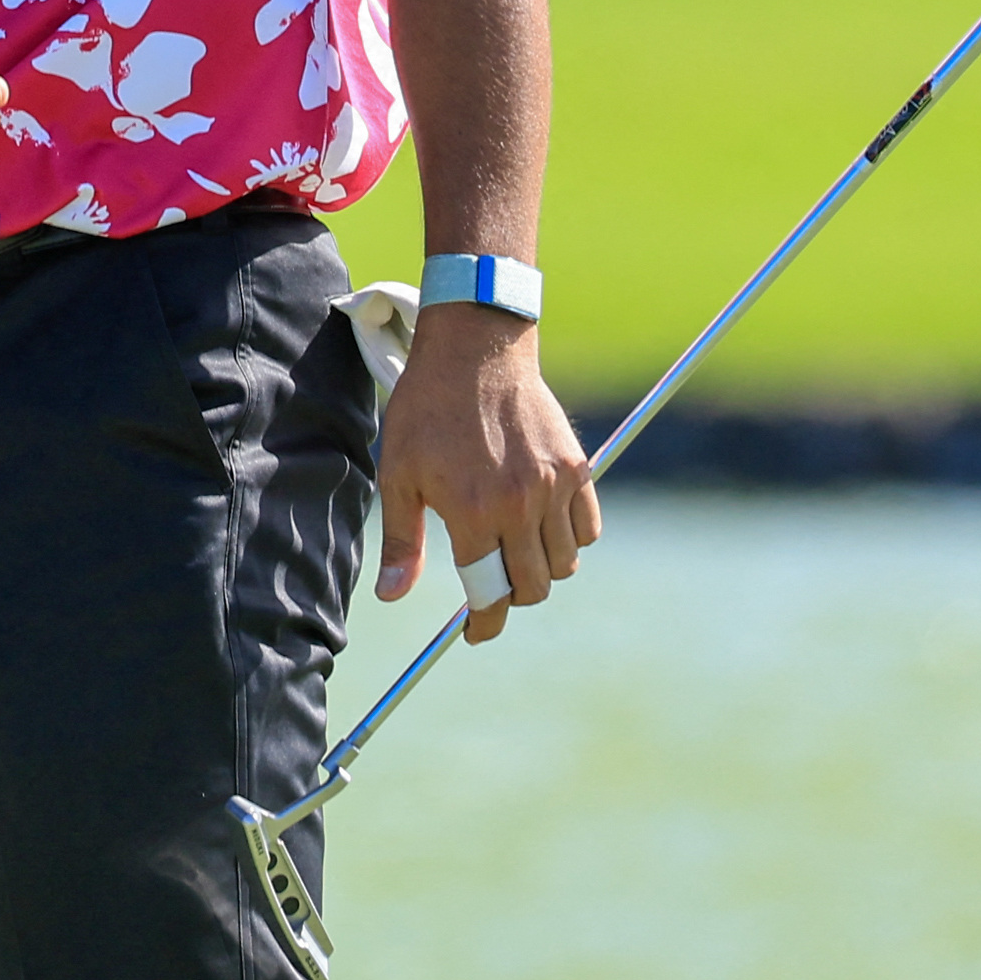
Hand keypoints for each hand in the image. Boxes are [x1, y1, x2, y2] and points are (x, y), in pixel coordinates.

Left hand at [373, 306, 599, 642]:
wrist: (475, 347)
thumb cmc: (427, 408)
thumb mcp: (399, 472)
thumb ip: (402, 539)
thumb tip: (392, 596)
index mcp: (474, 512)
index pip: (490, 593)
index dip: (484, 623)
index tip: (476, 632)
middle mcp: (521, 505)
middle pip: (532, 586)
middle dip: (510, 597)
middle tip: (491, 583)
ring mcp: (555, 485)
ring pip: (564, 563)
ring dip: (541, 570)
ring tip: (515, 552)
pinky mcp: (576, 466)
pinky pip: (588, 528)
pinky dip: (571, 539)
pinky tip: (544, 527)